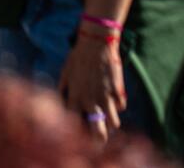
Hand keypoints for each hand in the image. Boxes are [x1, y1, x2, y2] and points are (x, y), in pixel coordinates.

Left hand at [59, 32, 126, 146]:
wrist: (96, 42)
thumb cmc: (77, 58)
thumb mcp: (65, 74)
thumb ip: (63, 92)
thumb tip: (61, 107)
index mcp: (75, 98)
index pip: (74, 128)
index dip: (78, 134)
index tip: (80, 135)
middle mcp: (90, 102)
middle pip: (99, 134)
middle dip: (100, 140)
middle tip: (99, 138)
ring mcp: (106, 97)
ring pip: (114, 124)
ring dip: (112, 122)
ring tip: (108, 117)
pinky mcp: (118, 91)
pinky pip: (121, 107)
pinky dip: (118, 105)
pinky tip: (113, 97)